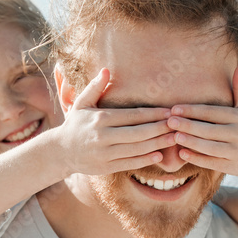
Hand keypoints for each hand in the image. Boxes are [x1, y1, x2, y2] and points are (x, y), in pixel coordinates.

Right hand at [54, 68, 176, 174]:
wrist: (60, 151)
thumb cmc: (75, 124)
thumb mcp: (81, 103)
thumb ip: (95, 87)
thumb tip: (106, 70)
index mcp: (100, 118)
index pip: (132, 116)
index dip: (153, 114)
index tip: (169, 111)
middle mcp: (102, 136)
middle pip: (138, 133)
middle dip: (159, 128)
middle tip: (177, 124)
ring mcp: (104, 153)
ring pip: (136, 149)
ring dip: (157, 144)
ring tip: (174, 138)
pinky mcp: (105, 167)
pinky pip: (129, 163)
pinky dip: (145, 159)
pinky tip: (159, 154)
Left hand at [167, 65, 237, 175]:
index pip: (212, 113)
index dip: (193, 111)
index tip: (175, 108)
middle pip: (209, 130)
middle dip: (188, 125)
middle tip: (169, 121)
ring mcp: (235, 151)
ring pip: (210, 147)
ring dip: (191, 142)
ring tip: (174, 136)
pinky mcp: (232, 166)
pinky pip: (212, 162)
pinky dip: (197, 158)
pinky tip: (182, 153)